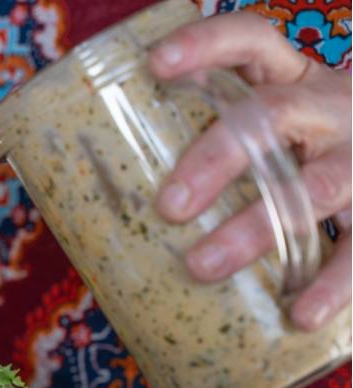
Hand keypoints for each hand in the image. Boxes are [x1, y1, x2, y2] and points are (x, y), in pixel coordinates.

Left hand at [151, 12, 350, 330]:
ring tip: (202, 267)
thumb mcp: (265, 134)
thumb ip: (201, 152)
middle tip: (169, 206)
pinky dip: (332, 285)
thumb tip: (91, 217)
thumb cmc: (297, 154)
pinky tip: (301, 315)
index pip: (252, 41)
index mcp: (292, 80)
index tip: (155, 64)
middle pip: (273, 115)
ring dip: (255, 229)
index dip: (206, 45)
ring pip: (316, 186)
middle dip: (216, 158)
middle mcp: (331, 110)